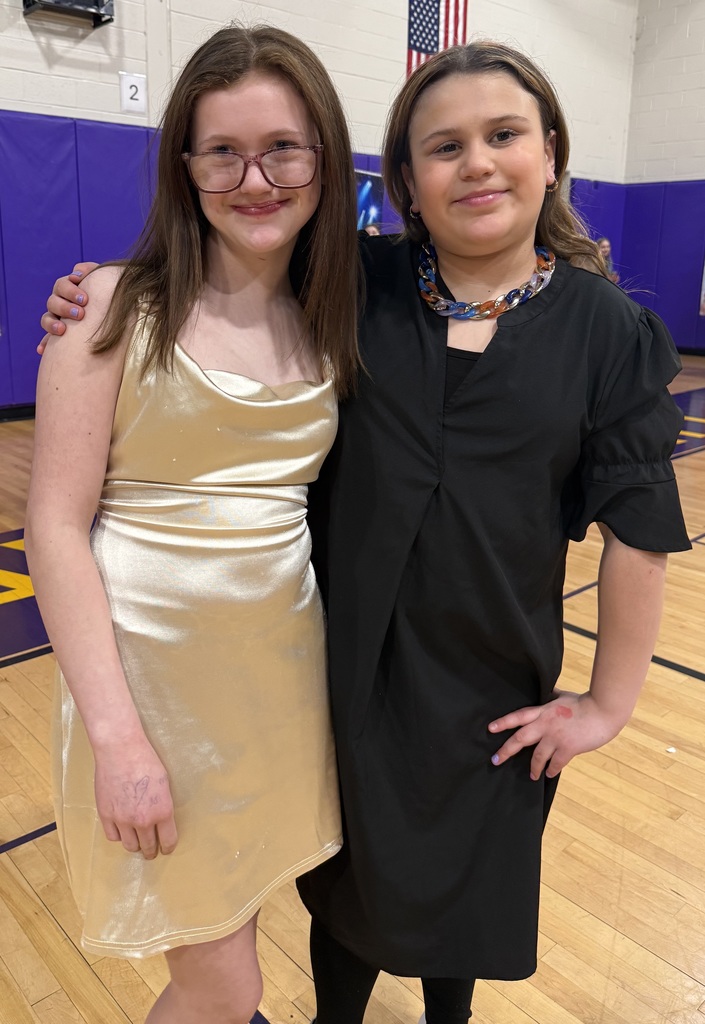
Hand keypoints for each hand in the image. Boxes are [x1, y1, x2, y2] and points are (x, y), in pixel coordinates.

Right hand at [38, 262, 98, 353]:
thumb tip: (77, 271)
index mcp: (67, 289)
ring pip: (47, 318)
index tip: (84, 298)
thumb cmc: (104, 294)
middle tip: (81, 314)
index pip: (62, 285)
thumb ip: (91, 271)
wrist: (111, 313)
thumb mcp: (100, 280)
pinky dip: (44, 343)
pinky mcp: (57, 334)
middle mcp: (59, 303)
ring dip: (52, 323)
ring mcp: (56, 318)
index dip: (70, 290)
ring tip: (62, 329)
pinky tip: (42, 350)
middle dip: (65, 307)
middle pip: (53, 301)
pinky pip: (47, 339)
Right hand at [94, 738, 177, 859]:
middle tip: (151, 850)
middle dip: (151, 850)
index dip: (168, 847)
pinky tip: (121, 830)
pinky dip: (118, 835)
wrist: (121, 750)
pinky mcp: (106, 815)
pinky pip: (113, 836)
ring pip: (130, 845)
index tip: (166, 848)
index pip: (168, 840)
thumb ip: (163, 805)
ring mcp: (122, 820)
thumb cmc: (146, 760)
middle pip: (148, 847)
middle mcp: (143, 820)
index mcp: (162, 811)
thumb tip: (161, 819)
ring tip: (137, 841)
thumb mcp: (164, 783)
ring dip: (135, 845)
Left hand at [488, 691, 626, 779]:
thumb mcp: (564, 696)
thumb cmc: (586, 702)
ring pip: (537, 756)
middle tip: (495, 760)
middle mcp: (545, 724)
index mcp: (543, 710)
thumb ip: (552, 696)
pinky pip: (555, 763)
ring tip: (532, 775)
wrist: (603, 710)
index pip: (518, 716)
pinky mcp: (568, 748)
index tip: (490, 729)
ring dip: (533, 768)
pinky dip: (551, 770)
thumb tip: (547, 689)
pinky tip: (549, 774)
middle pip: (520, 739)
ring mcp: (556, 737)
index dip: (503, 722)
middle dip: (506, 750)